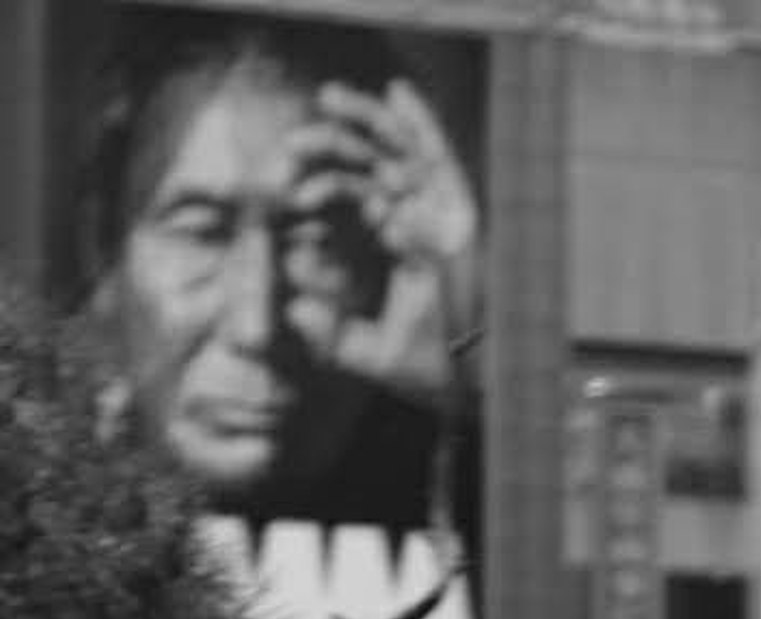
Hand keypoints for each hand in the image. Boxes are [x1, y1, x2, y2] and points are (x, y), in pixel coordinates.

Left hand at [288, 80, 478, 408]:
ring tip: (328, 100)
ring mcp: (442, 213)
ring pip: (400, 151)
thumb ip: (328, 333)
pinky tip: (397, 93)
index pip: (357, 198)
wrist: (472, 383)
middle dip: (334, 144)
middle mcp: (421, 219)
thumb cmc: (427, 368)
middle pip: (375, 165)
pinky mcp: (463, 212)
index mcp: (399, 243)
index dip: (323, 183)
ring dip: (366, 120)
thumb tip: (293, 305)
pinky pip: (441, 158)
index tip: (287, 187)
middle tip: (295, 140)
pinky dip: (422, 123)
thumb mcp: (365, 351)